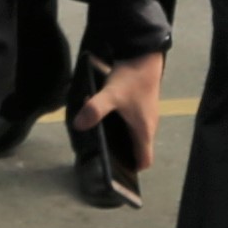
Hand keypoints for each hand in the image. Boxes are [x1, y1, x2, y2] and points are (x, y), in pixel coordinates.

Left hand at [71, 51, 166, 186]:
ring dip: (121, 142)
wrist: (144, 55)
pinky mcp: (141, 106)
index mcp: (144, 130)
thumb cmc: (131, 78)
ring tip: (100, 142)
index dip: (132, 170)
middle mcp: (148, 126)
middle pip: (138, 151)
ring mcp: (146, 116)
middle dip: (122, 157)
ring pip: (135, 138)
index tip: (115, 172)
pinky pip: (133, 125)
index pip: (144, 160)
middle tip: (101, 159)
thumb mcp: (111, 94)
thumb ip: (95, 109)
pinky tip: (105, 122)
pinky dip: (122, 129)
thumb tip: (79, 124)